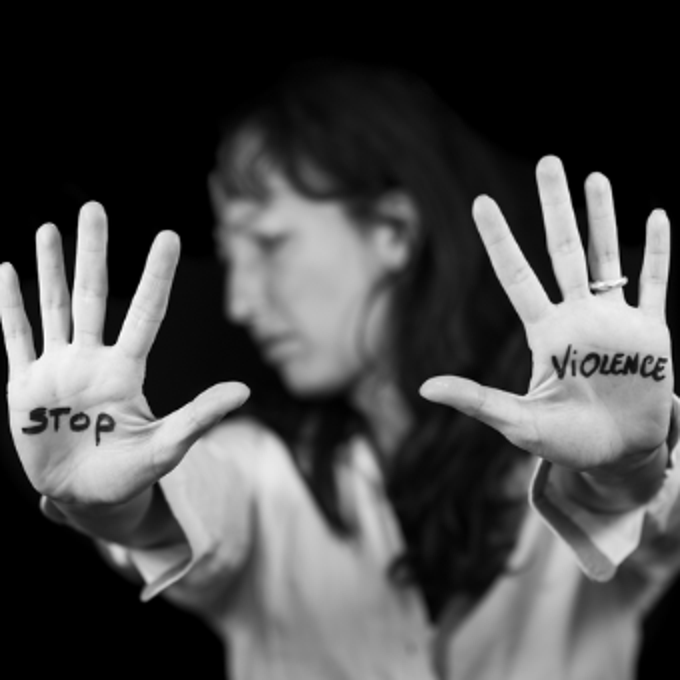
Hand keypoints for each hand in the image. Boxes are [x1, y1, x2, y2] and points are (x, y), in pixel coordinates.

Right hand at [0, 203, 248, 505]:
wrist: (86, 497)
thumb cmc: (131, 473)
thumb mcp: (167, 446)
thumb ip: (199, 416)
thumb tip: (244, 389)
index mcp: (126, 371)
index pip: (146, 313)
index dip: (156, 276)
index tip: (169, 236)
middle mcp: (92, 360)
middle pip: (91, 295)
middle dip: (92, 252)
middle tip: (94, 207)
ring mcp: (57, 369)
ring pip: (54, 306)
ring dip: (50, 267)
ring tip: (50, 227)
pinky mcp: (25, 386)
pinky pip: (17, 337)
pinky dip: (11, 306)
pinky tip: (10, 270)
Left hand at [420, 156, 672, 472]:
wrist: (619, 457)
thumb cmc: (566, 443)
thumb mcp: (518, 422)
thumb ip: (477, 401)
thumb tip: (423, 388)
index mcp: (544, 333)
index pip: (516, 274)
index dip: (500, 239)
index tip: (481, 202)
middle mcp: (576, 317)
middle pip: (563, 250)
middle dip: (555, 207)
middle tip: (548, 162)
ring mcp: (614, 320)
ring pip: (606, 256)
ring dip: (603, 216)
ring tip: (594, 176)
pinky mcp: (651, 333)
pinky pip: (655, 283)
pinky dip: (658, 252)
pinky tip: (656, 216)